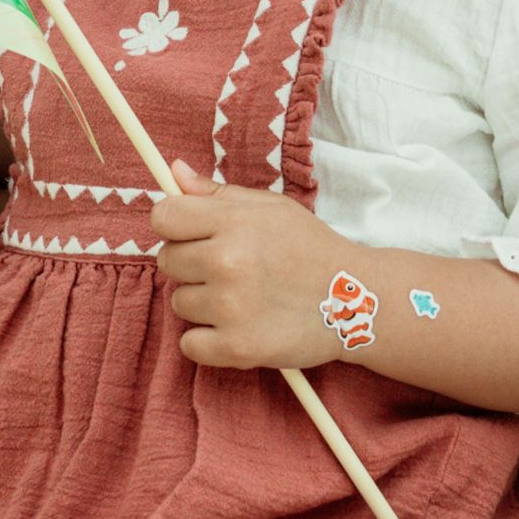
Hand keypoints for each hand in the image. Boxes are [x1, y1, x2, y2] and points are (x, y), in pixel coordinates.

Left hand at [148, 184, 355, 370]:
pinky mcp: (237, 347)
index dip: (175, 226)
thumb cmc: (310, 248)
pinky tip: (237, 328)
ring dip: (203, 304)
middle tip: (229, 269)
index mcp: (232, 222)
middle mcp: (226, 262)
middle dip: (191, 265)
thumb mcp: (270, 208)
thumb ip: (217, 192)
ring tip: (242, 299)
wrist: (356, 299)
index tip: (194, 235)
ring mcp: (230, 307)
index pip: (163, 217)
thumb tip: (173, 172)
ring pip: (179, 303)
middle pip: (167, 261)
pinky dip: (209, 341)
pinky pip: (190, 344)